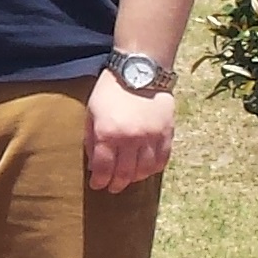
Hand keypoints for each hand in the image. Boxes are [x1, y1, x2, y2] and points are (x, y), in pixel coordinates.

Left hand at [85, 75, 175, 192]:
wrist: (140, 70)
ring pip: (145, 170)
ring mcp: (151, 137)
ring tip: (128, 179)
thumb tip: (94, 164)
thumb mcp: (92, 112)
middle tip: (112, 188)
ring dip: (135, 178)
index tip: (97, 185)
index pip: (103, 168)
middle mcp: (130, 139)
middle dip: (116, 184)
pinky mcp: (167, 133)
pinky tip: (146, 169)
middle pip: (124, 173)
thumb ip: (91, 139)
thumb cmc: (110, 90)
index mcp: (108, 133)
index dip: (99, 181)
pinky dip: (154, 168)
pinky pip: (162, 159)